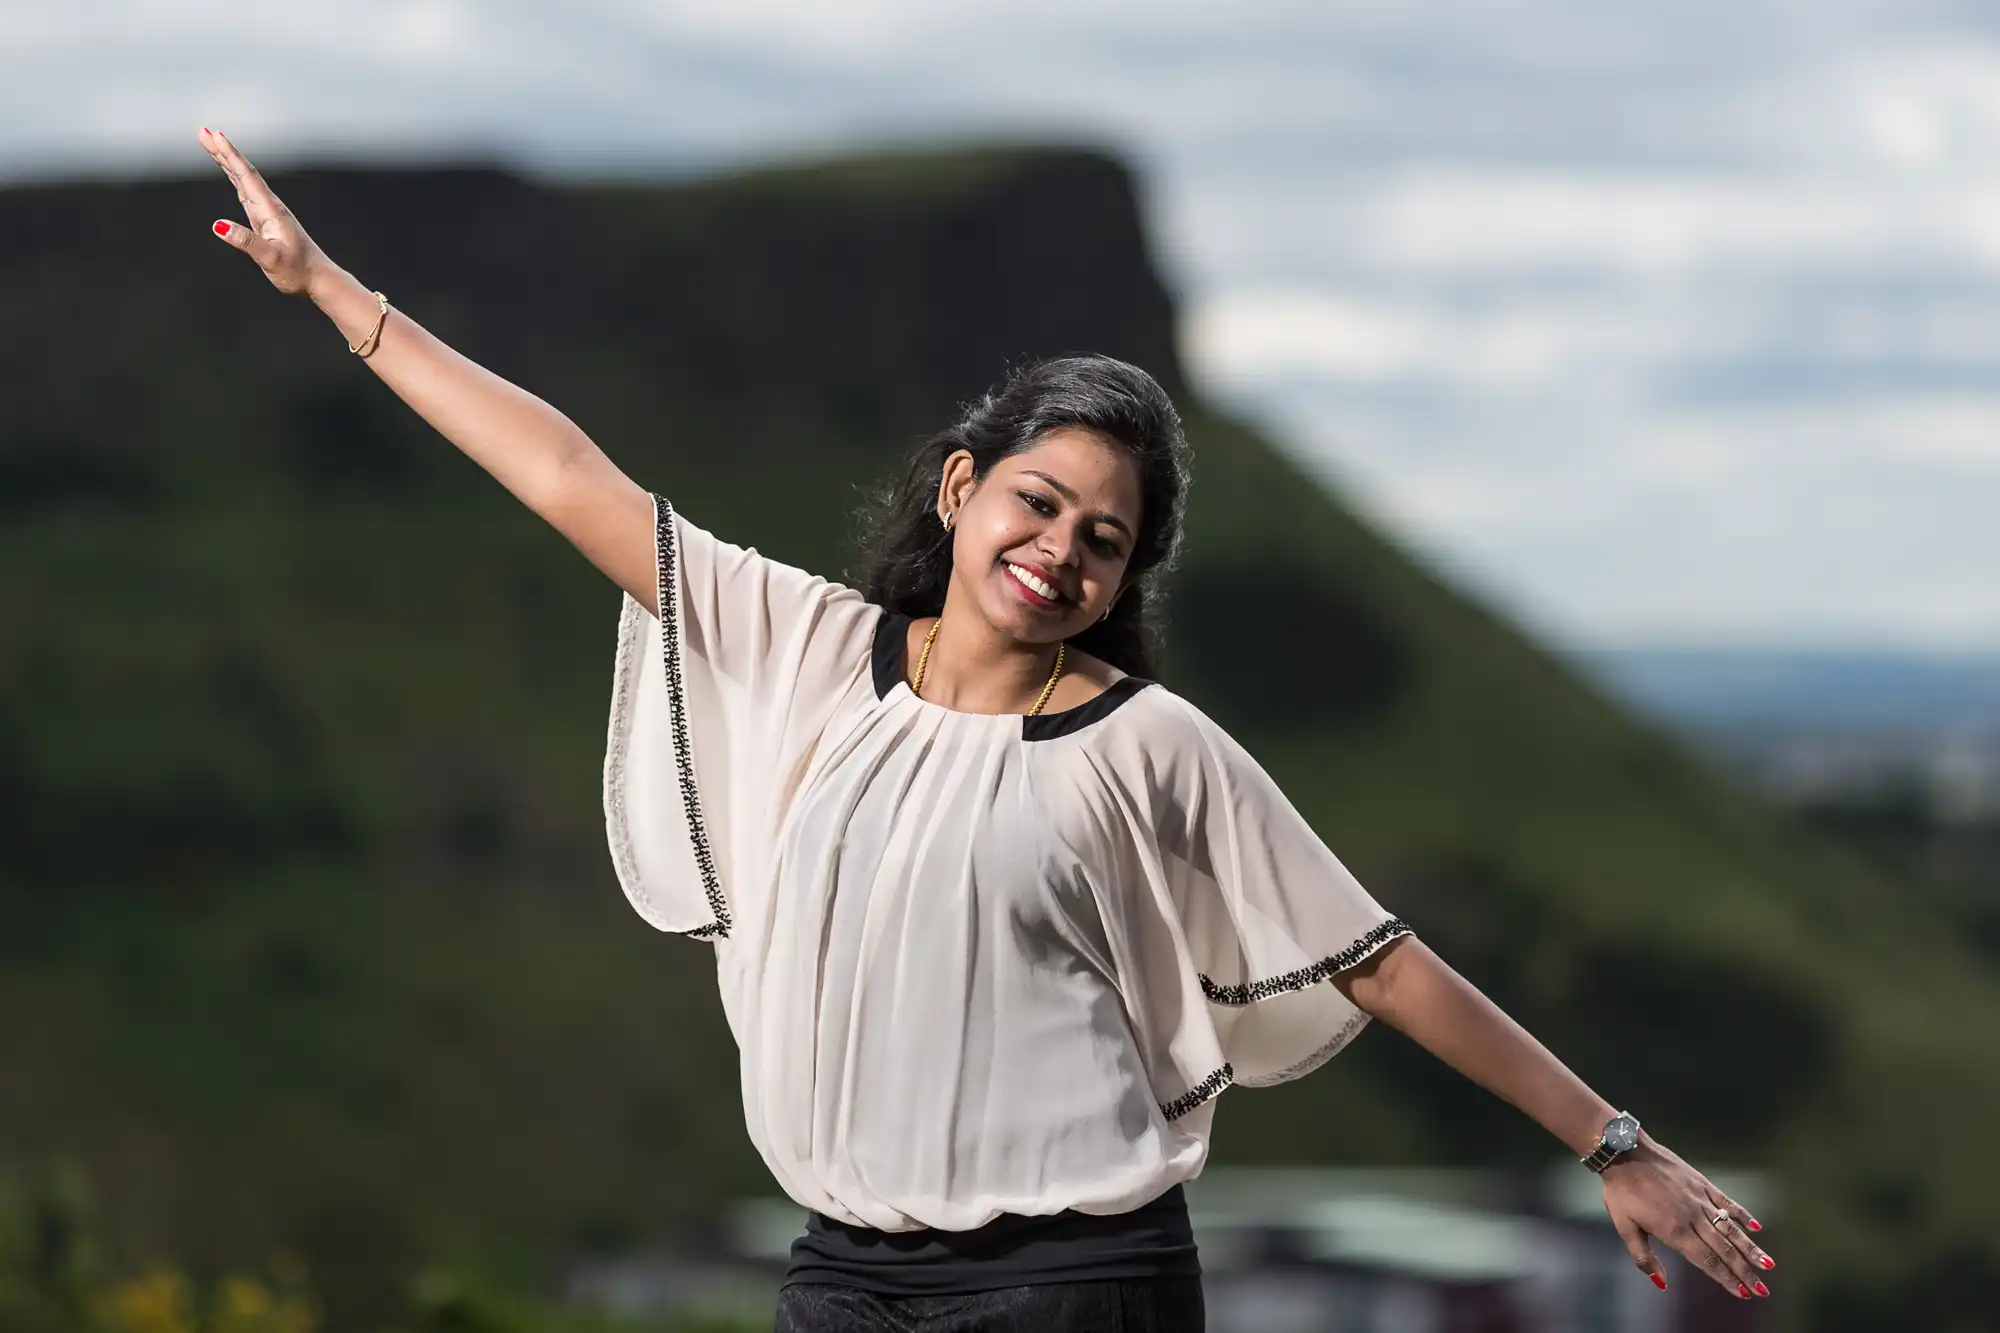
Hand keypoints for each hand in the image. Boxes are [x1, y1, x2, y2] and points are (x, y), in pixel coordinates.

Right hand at [198, 127, 330, 297]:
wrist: (318, 279)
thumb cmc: (297, 272)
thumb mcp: (270, 259)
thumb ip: (246, 242)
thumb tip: (219, 226)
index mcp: (271, 211)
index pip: (247, 177)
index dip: (230, 155)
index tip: (215, 134)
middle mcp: (269, 206)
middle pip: (243, 172)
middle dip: (222, 151)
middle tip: (202, 131)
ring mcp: (267, 212)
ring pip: (243, 179)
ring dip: (226, 160)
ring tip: (210, 142)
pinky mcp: (265, 220)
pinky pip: (245, 191)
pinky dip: (234, 176)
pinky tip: (229, 171)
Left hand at [1601, 1135, 1774, 1300]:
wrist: (1625, 1151)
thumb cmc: (1621, 1191)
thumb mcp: (1624, 1227)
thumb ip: (1643, 1257)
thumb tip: (1661, 1284)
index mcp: (1675, 1231)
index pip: (1707, 1261)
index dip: (1727, 1279)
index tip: (1744, 1294)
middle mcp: (1693, 1217)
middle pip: (1724, 1250)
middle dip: (1745, 1272)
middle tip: (1763, 1290)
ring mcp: (1700, 1199)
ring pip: (1731, 1229)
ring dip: (1750, 1248)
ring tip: (1768, 1265)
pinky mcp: (1702, 1183)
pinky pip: (1727, 1202)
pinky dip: (1743, 1215)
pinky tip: (1756, 1227)